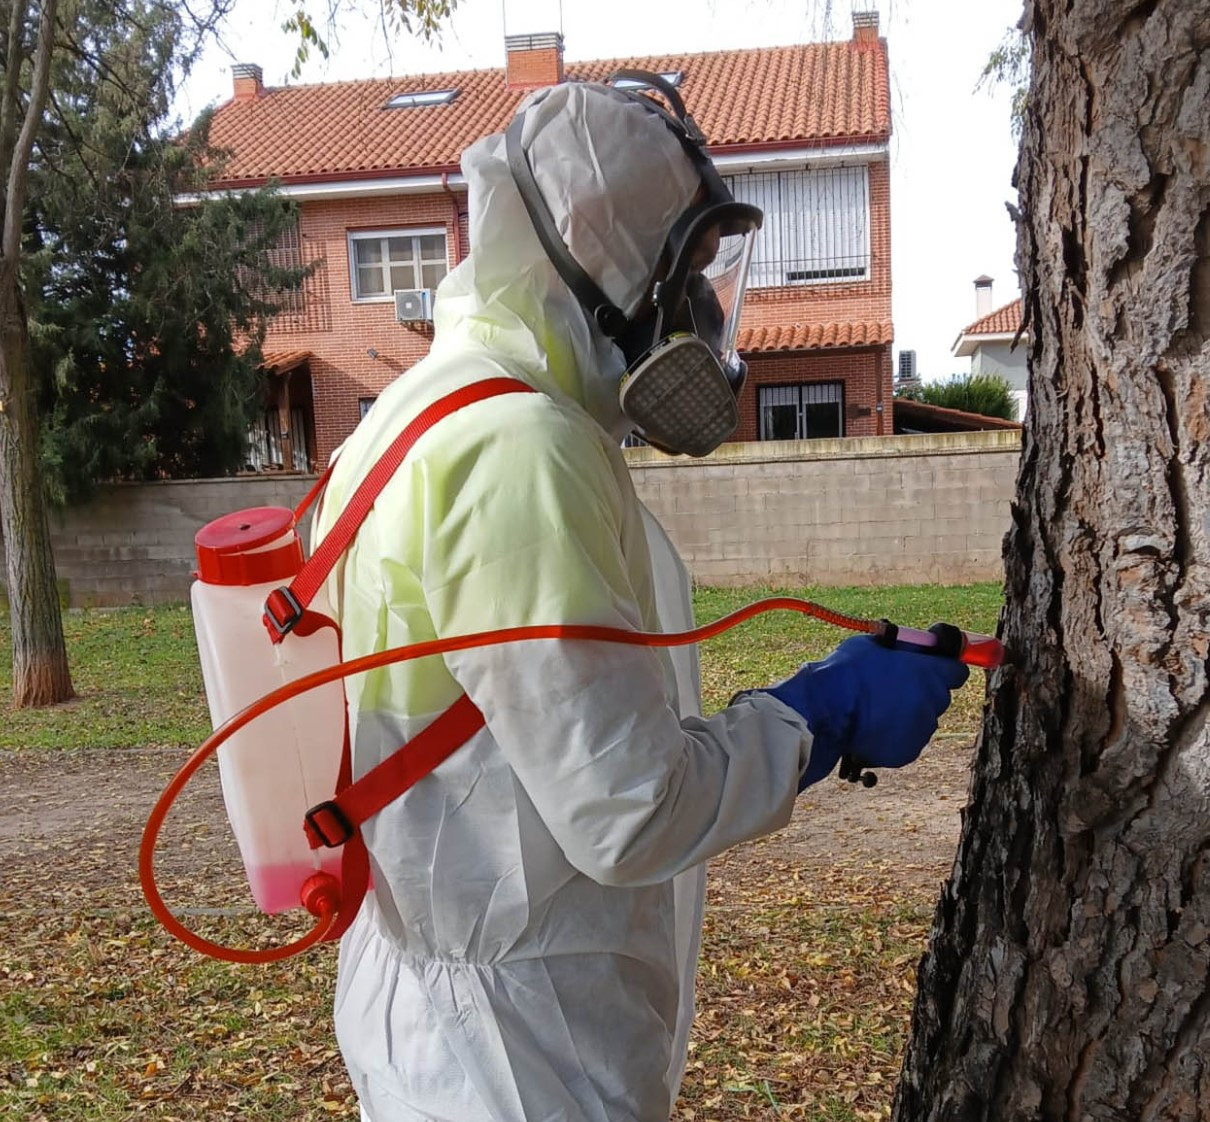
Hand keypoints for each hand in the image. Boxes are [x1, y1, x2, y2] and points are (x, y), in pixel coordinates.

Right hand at [759, 636, 969, 789]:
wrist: (826, 711)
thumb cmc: (847, 672)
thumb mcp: (872, 644)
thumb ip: (897, 648)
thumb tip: (903, 646)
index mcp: (930, 673)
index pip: (957, 671)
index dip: (943, 668)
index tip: (930, 667)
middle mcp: (932, 703)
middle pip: (938, 696)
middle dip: (921, 692)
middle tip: (893, 687)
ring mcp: (921, 730)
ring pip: (921, 720)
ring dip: (906, 714)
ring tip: (874, 709)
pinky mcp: (906, 753)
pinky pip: (905, 741)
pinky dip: (892, 735)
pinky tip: (870, 727)